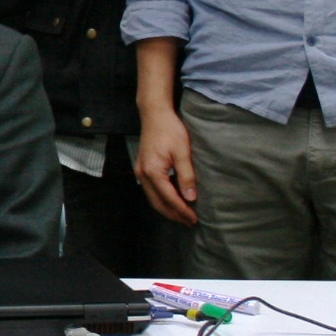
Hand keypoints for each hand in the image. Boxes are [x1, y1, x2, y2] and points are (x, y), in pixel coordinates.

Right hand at [134, 110, 198, 224]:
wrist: (154, 114)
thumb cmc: (170, 129)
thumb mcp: (183, 152)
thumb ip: (186, 176)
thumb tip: (191, 198)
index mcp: (153, 172)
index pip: (169, 198)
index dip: (182, 210)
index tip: (194, 219)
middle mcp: (143, 175)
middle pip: (158, 203)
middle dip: (174, 214)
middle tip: (190, 222)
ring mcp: (140, 172)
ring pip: (153, 199)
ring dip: (168, 208)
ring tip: (183, 214)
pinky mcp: (142, 169)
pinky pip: (151, 190)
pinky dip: (163, 199)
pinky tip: (174, 200)